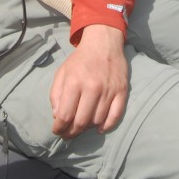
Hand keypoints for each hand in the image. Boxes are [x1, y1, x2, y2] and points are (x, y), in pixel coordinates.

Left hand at [49, 24, 127, 138]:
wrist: (104, 43)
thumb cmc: (80, 60)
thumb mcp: (62, 72)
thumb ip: (55, 94)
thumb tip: (57, 116)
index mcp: (74, 82)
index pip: (65, 115)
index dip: (59, 128)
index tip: (57, 131)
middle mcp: (92, 88)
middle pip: (81, 122)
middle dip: (72, 132)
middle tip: (68, 134)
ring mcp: (109, 91)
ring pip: (97, 121)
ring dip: (87, 128)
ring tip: (82, 126)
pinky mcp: (122, 92)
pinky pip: (115, 117)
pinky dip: (106, 126)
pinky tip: (99, 128)